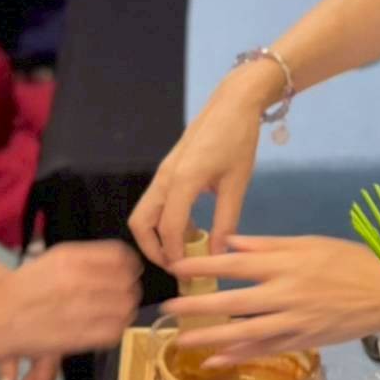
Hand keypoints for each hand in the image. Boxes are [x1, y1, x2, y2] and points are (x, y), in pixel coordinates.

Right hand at [0, 241, 140, 363]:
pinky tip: (105, 328)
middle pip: (127, 283)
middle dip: (129, 289)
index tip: (129, 272)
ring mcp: (79, 309)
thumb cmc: (21, 289)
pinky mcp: (78, 337)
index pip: (121, 257)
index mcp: (70, 257)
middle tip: (122, 295)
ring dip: (125, 310)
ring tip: (114, 313)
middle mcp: (77, 280)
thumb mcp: (51, 260)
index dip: (130, 265)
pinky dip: (116, 330)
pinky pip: (114, 332)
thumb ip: (86, 260)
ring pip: (125, 308)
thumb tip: (123, 265)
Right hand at [129, 62, 283, 266]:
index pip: (167, 228)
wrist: (233, 102)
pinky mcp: (168, 170)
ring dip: (159, 236)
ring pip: (146, 213)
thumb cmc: (239, 139)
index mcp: (182, 180)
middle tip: (177, 267)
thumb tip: (218, 256)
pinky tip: (192, 229)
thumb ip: (226, 221)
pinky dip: (166, 221)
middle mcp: (165, 177)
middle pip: (141, 222)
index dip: (174, 256)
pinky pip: (158, 202)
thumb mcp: (237, 183)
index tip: (187, 277)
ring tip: (187, 252)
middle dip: (153, 250)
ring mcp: (164, 172)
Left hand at [159, 236, 379, 365]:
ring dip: (212, 337)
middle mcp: (286, 294)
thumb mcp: (308, 242)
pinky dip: (240, 356)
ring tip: (183, 341)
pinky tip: (217, 360)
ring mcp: (295, 322)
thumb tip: (231, 242)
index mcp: (286, 264)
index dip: (203, 266)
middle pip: (234, 302)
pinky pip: (266, 351)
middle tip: (168, 309)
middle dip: (198, 306)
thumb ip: (267, 245)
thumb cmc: (348, 261)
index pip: (235, 265)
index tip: (176, 268)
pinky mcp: (303, 341)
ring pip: (246, 332)